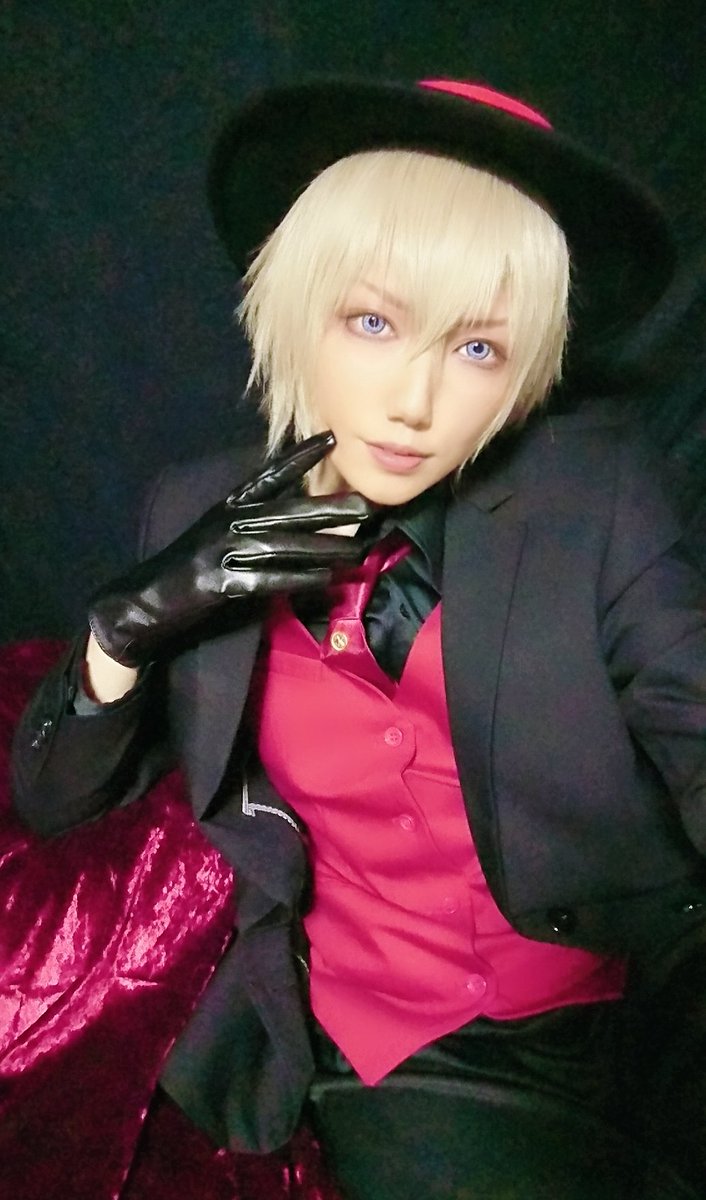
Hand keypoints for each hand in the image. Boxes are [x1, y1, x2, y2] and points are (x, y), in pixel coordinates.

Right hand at [88, 433, 374, 666]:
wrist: (143, 602)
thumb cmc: (187, 569)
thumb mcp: (217, 534)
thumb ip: (253, 524)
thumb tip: (299, 520)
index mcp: (227, 507)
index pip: (269, 475)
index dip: (299, 457)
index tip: (330, 438)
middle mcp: (226, 523)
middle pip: (287, 511)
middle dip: (329, 507)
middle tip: (367, 504)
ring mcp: (222, 553)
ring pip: (284, 546)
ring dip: (324, 549)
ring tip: (359, 550)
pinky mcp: (219, 584)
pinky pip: (268, 580)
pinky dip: (299, 580)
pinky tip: (325, 580)